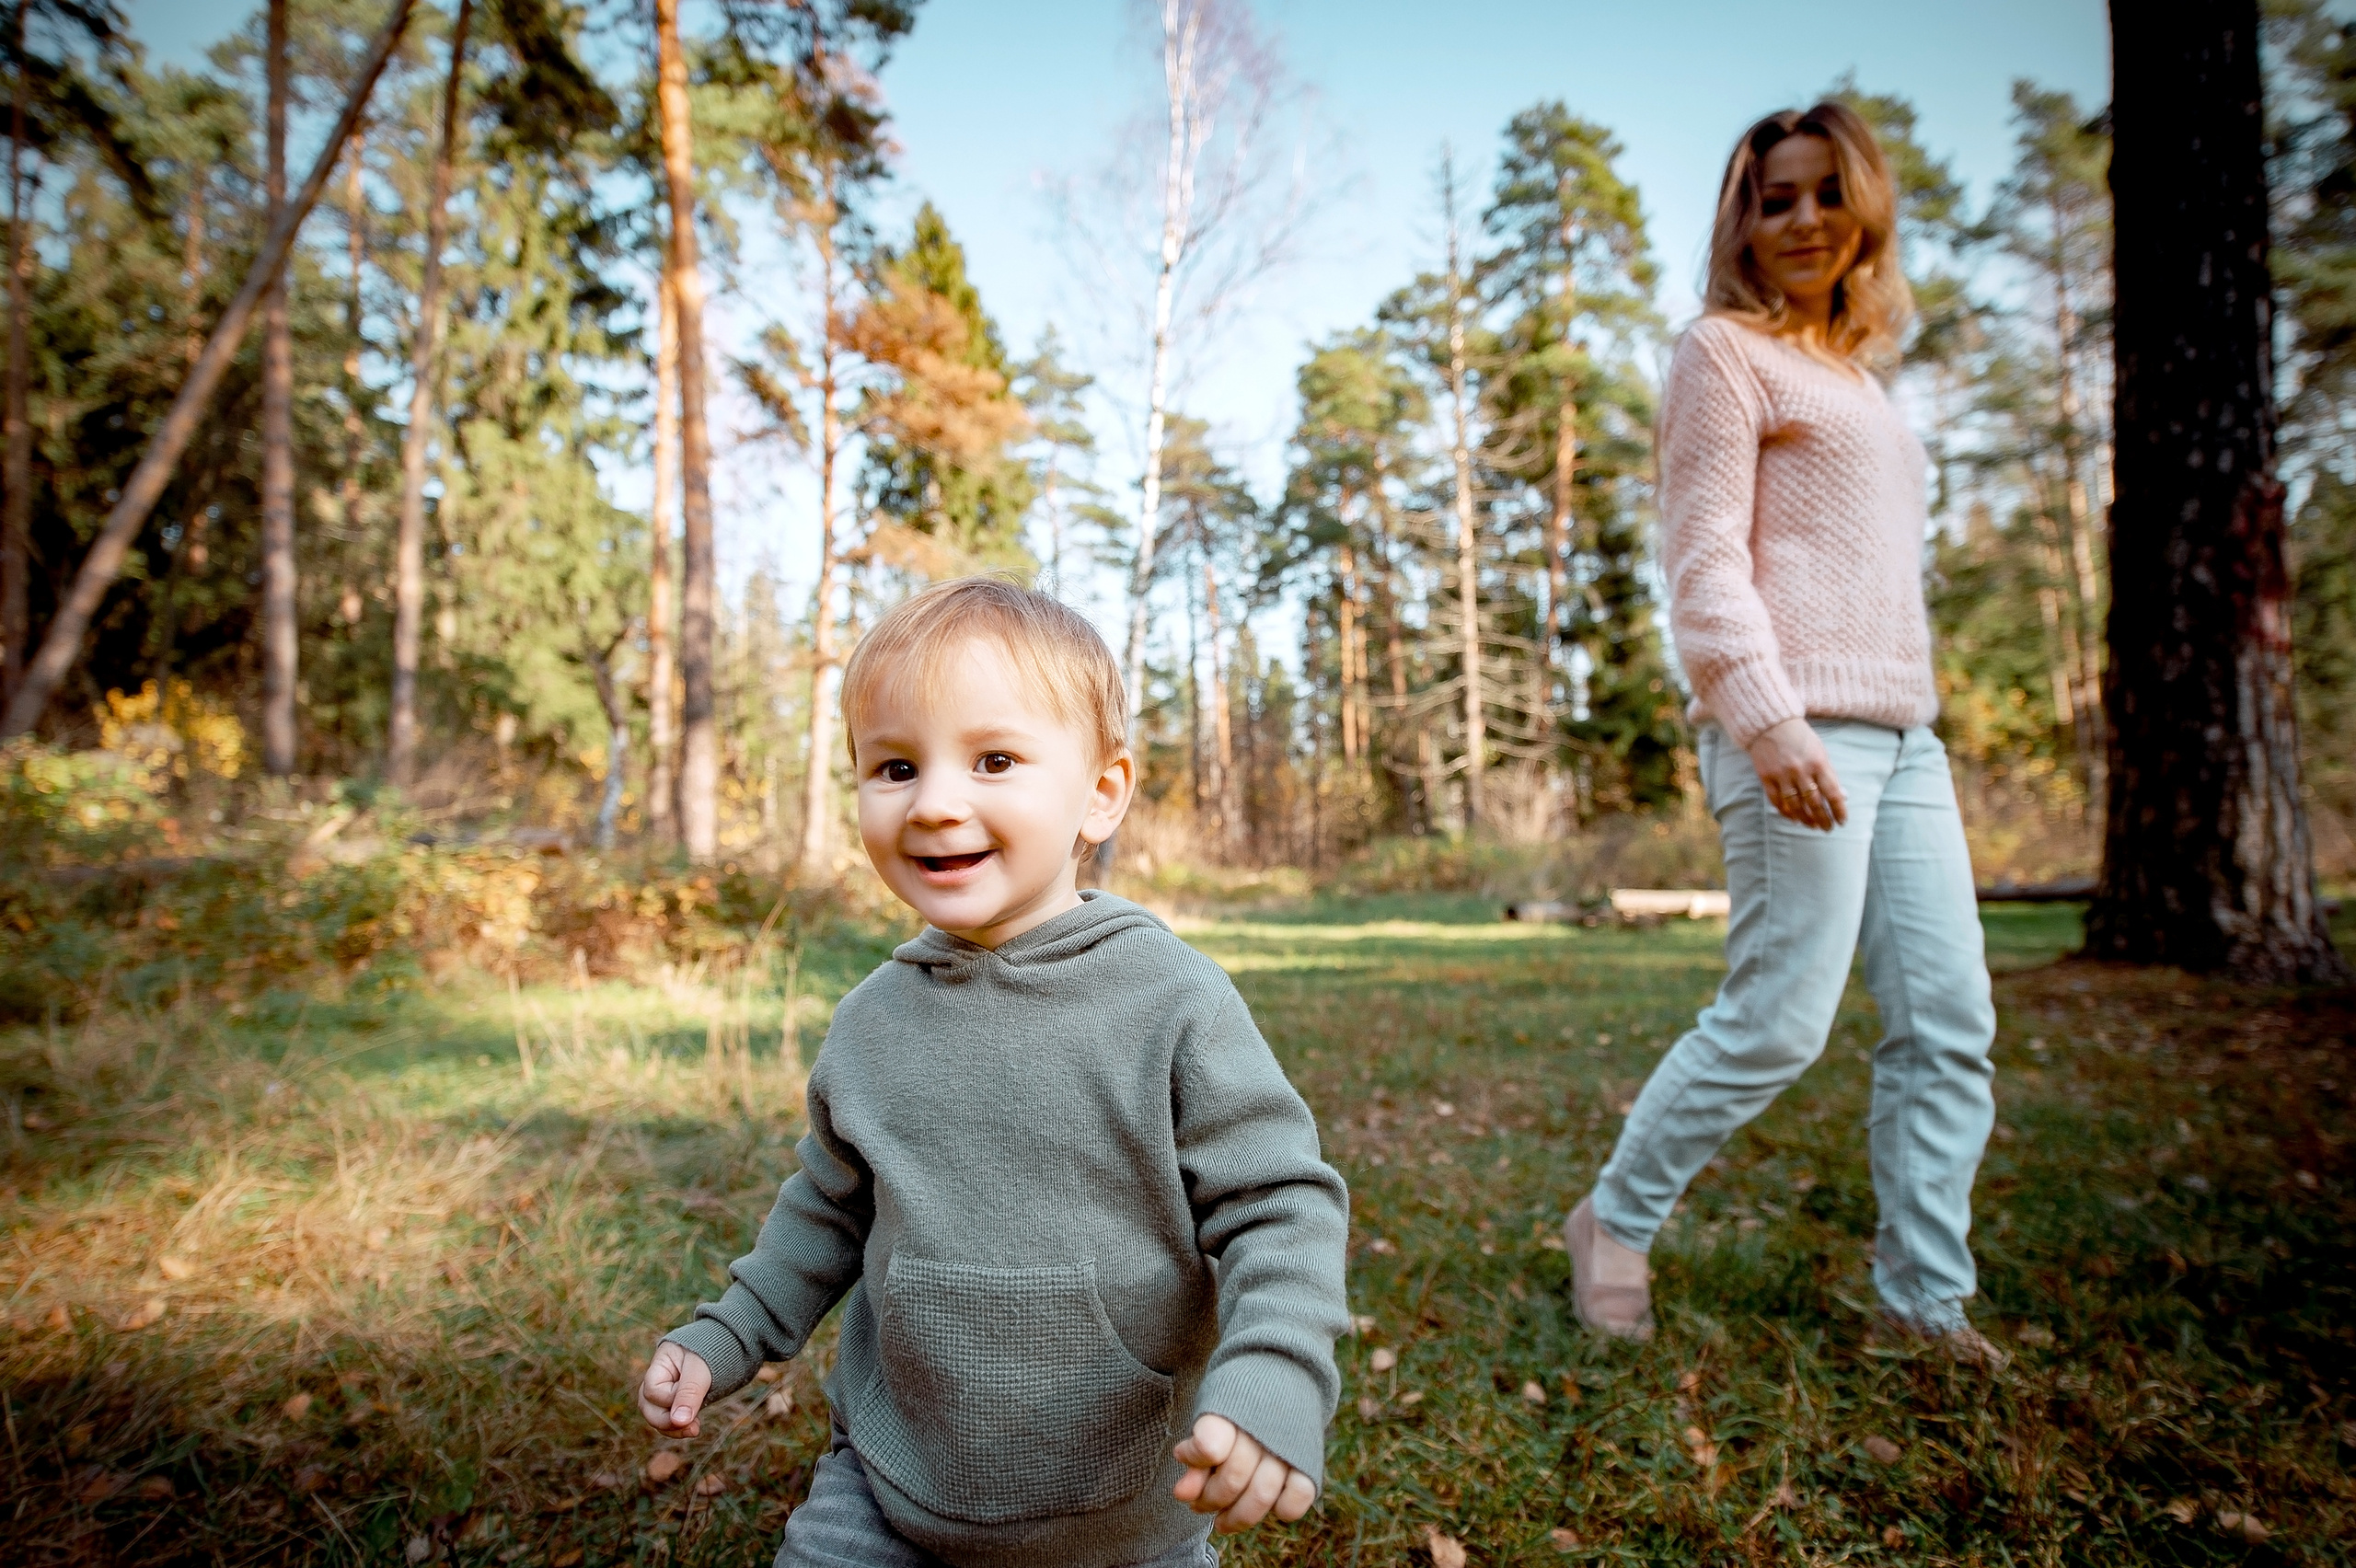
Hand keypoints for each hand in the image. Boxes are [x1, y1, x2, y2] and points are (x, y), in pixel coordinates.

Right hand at [637, 1342, 711, 1436]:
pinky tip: (694, 1428)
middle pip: (647, 1407)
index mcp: (659, 1364)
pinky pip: (670, 1421)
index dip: (669, 1399)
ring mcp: (666, 1391)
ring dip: (673, 1428)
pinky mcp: (678, 1402)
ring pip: (656, 1417)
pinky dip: (679, 1428)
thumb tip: (678, 1421)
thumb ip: (689, 1392)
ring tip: (694, 1429)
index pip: (651, 1390)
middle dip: (665, 1421)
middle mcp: (658, 1379)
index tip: (693, 1394)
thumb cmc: (712, 1351)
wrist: (729, 1347)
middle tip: (690, 1426)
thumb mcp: (700, 1369)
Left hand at [1172, 1413, 1315, 1533]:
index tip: (1184, 1453)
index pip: (1210, 1444)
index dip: (1196, 1457)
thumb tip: (1182, 1495)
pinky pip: (1298, 1497)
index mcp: (1233, 1407)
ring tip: (1221, 1522)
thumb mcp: (1209, 1415)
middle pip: (1233, 1478)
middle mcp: (1263, 1427)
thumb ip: (1196, 1455)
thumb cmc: (1236, 1401)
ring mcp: (1289, 1446)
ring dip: (1237, 1517)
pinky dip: (1282, 1509)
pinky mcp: (1309, 1460)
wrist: (1282, 1371)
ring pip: (1262, 1495)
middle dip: (1210, 1499)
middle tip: (1198, 1504)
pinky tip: (1267, 1506)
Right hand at [1745, 718, 1847, 831]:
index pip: (1832, 793)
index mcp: (1818, 763)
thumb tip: (1841, 796)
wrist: (1771, 725)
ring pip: (1795, 806)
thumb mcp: (1820, 752)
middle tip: (1827, 828)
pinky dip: (1786, 812)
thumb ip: (1829, 774)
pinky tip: (1794, 818)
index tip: (1842, 821)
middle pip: (1814, 803)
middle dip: (1823, 819)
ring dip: (1806, 819)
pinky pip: (1777, 801)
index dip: (1839, 810)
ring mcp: (1782, 775)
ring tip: (1812, 826)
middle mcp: (1800, 771)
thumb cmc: (1800, 738)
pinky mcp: (1766, 777)